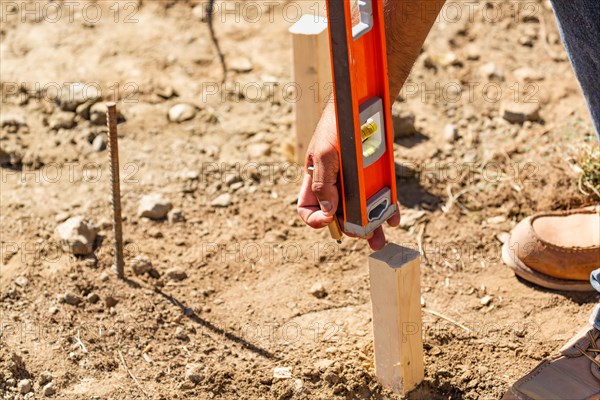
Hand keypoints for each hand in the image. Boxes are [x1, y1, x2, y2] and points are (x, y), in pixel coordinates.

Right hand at [296, 103, 399, 249]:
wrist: (363, 103)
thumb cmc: (337, 124)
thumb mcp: (325, 153)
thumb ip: (324, 184)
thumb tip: (329, 213)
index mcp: (315, 180)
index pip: (308, 209)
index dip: (315, 220)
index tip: (329, 220)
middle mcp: (334, 184)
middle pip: (338, 216)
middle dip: (349, 229)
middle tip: (364, 234)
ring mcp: (355, 182)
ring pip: (361, 211)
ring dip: (370, 226)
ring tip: (380, 238)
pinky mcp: (373, 176)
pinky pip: (379, 197)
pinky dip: (386, 209)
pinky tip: (393, 218)